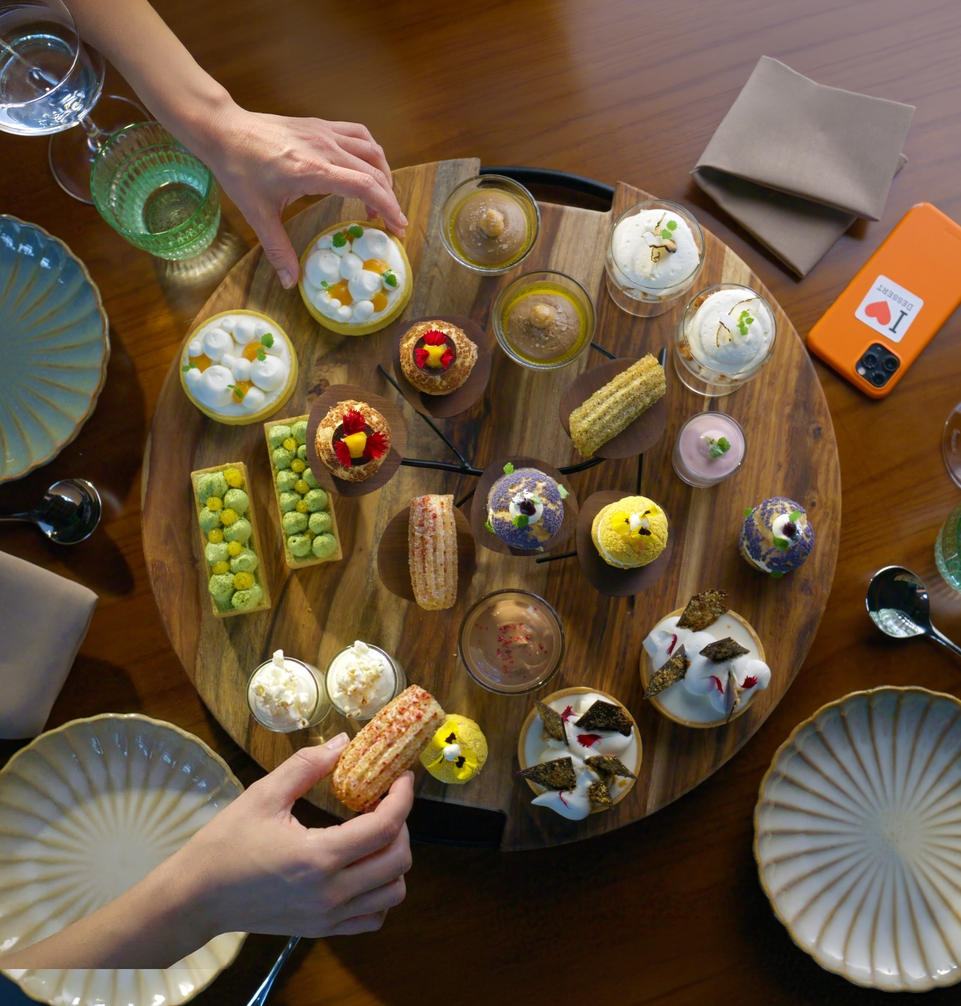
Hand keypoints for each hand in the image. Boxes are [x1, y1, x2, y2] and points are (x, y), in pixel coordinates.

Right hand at [176, 733, 413, 938]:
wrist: (196, 897)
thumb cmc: (226, 843)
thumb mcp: (263, 795)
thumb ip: (306, 767)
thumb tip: (343, 743)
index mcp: (318, 856)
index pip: (386, 826)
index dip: (403, 797)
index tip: (402, 777)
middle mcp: (330, 892)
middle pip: (398, 860)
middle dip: (403, 824)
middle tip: (386, 801)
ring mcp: (328, 916)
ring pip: (393, 893)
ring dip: (395, 860)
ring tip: (376, 834)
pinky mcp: (322, 929)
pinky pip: (372, 917)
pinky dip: (381, 892)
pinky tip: (364, 867)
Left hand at [201, 103, 407, 288]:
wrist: (223, 129)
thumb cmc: (238, 168)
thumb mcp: (257, 213)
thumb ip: (278, 249)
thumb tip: (290, 283)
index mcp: (313, 170)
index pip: (366, 185)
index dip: (388, 207)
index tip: (397, 227)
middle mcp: (325, 147)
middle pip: (375, 171)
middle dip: (390, 198)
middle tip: (390, 223)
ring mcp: (324, 132)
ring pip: (371, 149)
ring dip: (383, 174)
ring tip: (380, 198)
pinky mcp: (320, 125)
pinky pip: (358, 135)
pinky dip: (370, 153)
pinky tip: (366, 169)